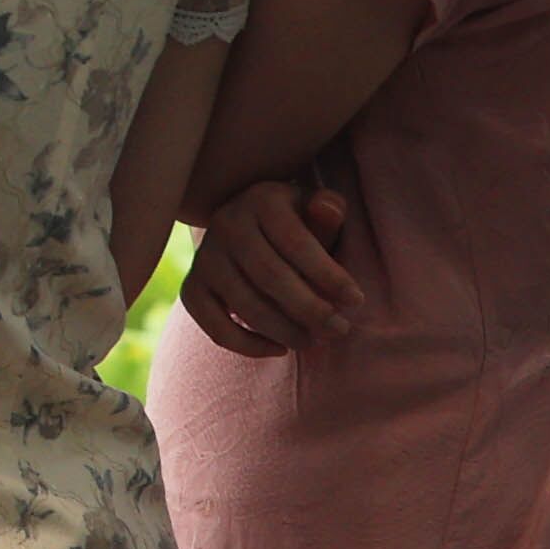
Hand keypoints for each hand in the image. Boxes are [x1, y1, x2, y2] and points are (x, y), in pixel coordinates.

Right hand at [179, 179, 360, 355]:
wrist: (252, 229)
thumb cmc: (298, 224)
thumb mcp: (316, 210)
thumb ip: (329, 212)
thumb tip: (328, 210)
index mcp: (261, 200)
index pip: (296, 243)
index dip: (329, 276)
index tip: (356, 301)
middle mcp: (226, 224)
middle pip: (270, 276)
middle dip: (311, 309)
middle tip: (340, 329)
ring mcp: (204, 257)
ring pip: (245, 304)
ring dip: (285, 331)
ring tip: (314, 340)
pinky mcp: (192, 287)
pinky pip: (215, 326)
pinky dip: (247, 345)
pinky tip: (279, 348)